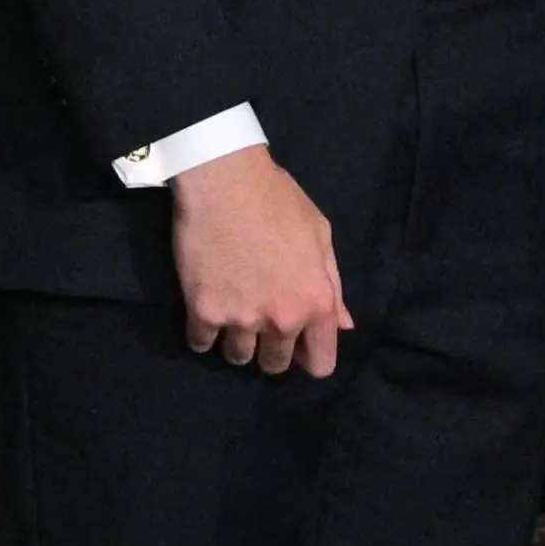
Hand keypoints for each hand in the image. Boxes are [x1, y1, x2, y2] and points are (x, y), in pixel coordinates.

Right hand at [172, 144, 351, 377]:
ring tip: (232, 308)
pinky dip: (202, 331)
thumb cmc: (278, 200)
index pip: (320, 365)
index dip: (309, 355)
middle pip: (275, 366)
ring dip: (235, 340)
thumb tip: (344, 325)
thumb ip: (333, 285)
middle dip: (270, 348)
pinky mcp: (203, 312)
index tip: (297, 341)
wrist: (224, 179)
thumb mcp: (320, 235)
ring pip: (237, 358)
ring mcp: (240, 319)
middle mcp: (281, 319)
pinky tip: (206, 306)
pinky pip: (200, 343)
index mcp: (316, 302)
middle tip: (260, 316)